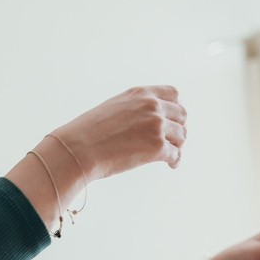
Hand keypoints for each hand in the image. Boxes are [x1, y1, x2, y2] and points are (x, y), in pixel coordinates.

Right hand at [56, 85, 186, 180]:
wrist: (77, 149)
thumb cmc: (86, 134)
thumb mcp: (112, 109)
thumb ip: (131, 111)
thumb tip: (140, 125)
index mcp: (140, 94)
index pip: (172, 94)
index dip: (174, 108)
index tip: (171, 120)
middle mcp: (152, 106)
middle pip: (181, 114)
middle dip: (178, 127)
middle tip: (172, 140)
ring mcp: (157, 126)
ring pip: (181, 135)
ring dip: (177, 145)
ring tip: (170, 155)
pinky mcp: (157, 147)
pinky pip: (176, 154)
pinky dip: (175, 160)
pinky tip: (171, 165)